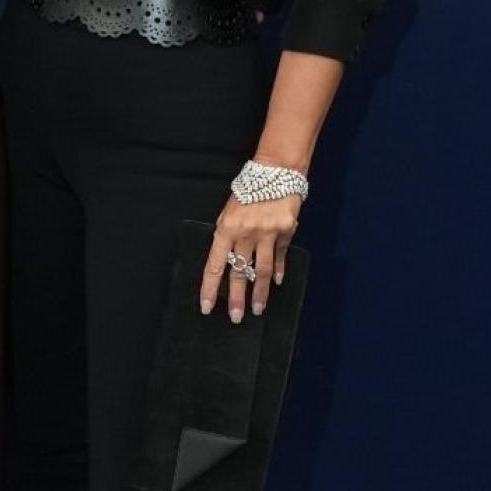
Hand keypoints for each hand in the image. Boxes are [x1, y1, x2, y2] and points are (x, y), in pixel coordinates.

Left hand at [200, 193, 300, 321]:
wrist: (275, 173)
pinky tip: (277, 283)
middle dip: (236, 298)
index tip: (207, 307)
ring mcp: (266, 234)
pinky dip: (278, 271)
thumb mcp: (229, 211)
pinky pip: (279, 257)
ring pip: (262, 271)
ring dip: (260, 293)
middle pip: (239, 273)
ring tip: (258, 309)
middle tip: (235, 318)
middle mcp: (245, 234)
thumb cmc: (248, 192)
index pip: (214, 265)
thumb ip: (227, 236)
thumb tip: (226, 261)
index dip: (210, 288)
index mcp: (226, 229)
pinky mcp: (284, 232)